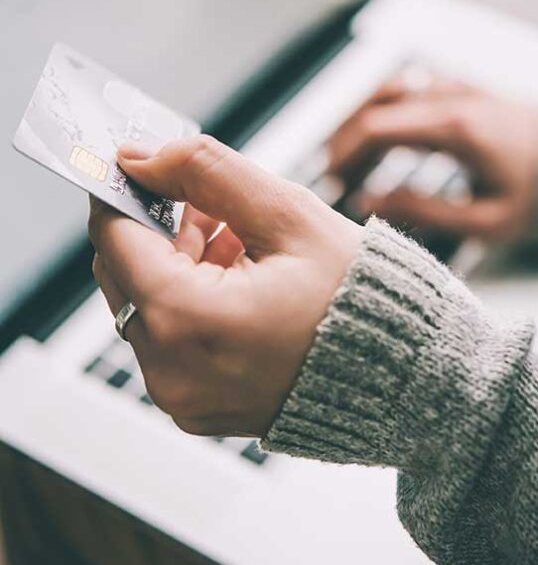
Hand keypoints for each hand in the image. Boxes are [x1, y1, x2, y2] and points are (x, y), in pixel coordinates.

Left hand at [88, 136, 362, 436]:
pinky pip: (169, 341)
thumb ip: (207, 171)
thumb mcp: (289, 216)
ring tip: (241, 248)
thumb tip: (142, 158)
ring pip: (146, 305)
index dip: (123, 191)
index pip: (114, 237)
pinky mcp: (196, 406)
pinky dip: (191, 304)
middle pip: (124, 273)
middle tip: (211, 207)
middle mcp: (172, 371)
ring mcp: (182, 397)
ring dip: (180, 265)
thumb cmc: (359, 301)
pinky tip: (239, 283)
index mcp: (189, 322)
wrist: (398, 375)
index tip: (141, 169)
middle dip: (161, 229)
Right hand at [328, 79, 537, 241]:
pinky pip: (410, 90)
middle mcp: (451, 99)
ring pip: (389, 91)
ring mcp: (457, 89)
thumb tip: (367, 201)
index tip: (329, 181)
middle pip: (375, 105)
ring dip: (361, 120)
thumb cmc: (537, 198)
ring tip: (347, 157)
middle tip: (331, 174)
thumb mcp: (483, 220)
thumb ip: (422, 211)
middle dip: (345, 139)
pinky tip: (379, 139)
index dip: (344, 154)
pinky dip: (385, 111)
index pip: (377, 128)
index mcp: (454, 129)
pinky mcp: (462, 92)